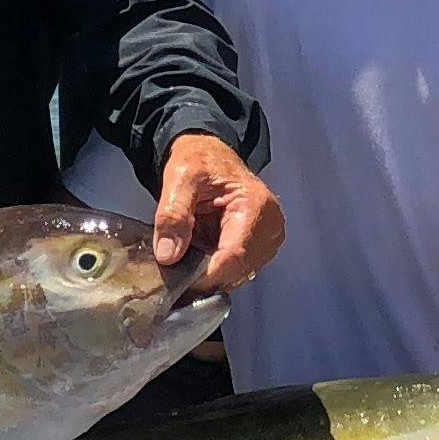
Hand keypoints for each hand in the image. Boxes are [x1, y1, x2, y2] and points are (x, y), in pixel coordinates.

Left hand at [152, 133, 281, 296]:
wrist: (211, 156)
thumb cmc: (201, 160)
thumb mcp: (180, 179)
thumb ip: (173, 215)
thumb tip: (168, 254)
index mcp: (256, 206)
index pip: (234, 256)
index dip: (204, 276)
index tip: (176, 283)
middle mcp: (270, 227)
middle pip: (236, 272)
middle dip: (203, 278)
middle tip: (172, 272)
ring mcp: (267, 240)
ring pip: (235, 277)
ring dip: (207, 276)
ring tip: (183, 260)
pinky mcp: (258, 249)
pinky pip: (234, 272)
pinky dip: (213, 271)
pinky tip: (196, 259)